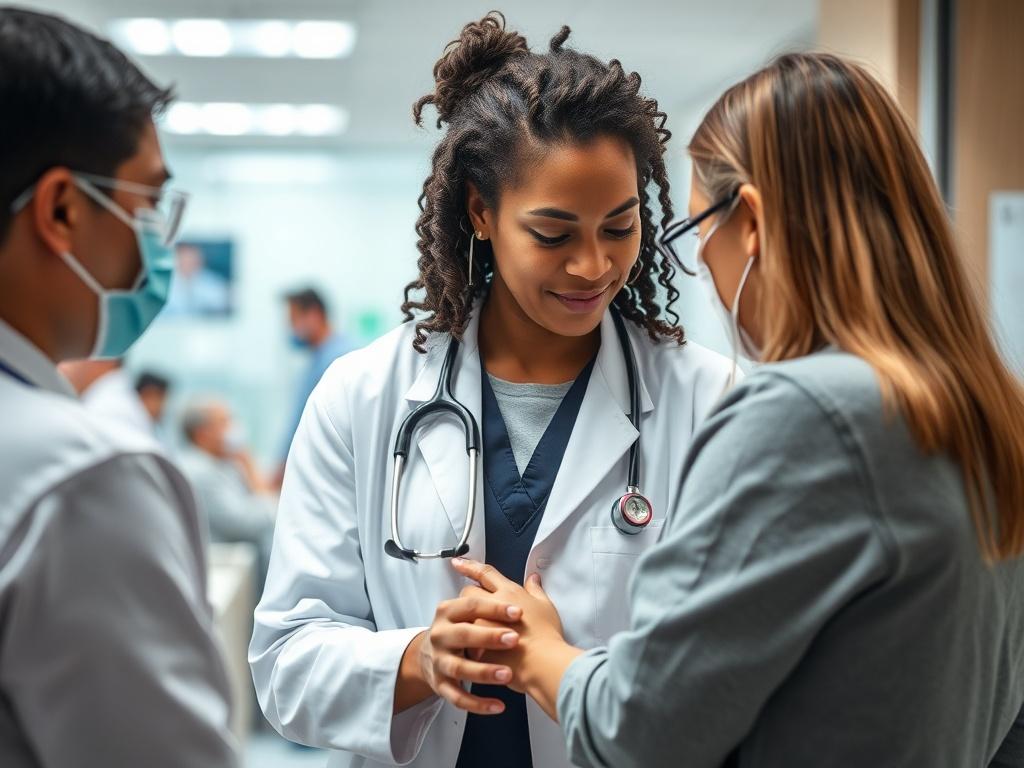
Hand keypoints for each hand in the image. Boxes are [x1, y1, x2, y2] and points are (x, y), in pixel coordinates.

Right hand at [398, 593, 523, 715]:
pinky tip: (498, 706)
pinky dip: (477, 703)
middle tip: (514, 639)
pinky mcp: (440, 685)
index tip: (518, 612)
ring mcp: (439, 661)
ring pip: (460, 668)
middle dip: (489, 636)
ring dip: (484, 672)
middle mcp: (441, 634)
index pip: (471, 604)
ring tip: (507, 675)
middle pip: (464, 634)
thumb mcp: (470, 607)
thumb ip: (500, 592)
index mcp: (449, 610)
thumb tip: (533, 578)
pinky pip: (457, 697)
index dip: (495, 607)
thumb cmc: (458, 628)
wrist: (429, 657)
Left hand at [452, 559, 580, 717]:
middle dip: (468, 597)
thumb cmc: (546, 635)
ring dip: (466, 620)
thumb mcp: (546, 606)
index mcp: (509, 592)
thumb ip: (536, 590)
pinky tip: (476, 648)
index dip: (470, 566)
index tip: (457, 562)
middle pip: (468, 593)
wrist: (542, 663)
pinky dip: (469, 642)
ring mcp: (481, 625)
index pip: (485, 573)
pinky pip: (465, 641)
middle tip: (474, 608)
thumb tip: (533, 578)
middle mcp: (491, 604)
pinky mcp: (476, 645)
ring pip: (462, 616)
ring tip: (474, 630)